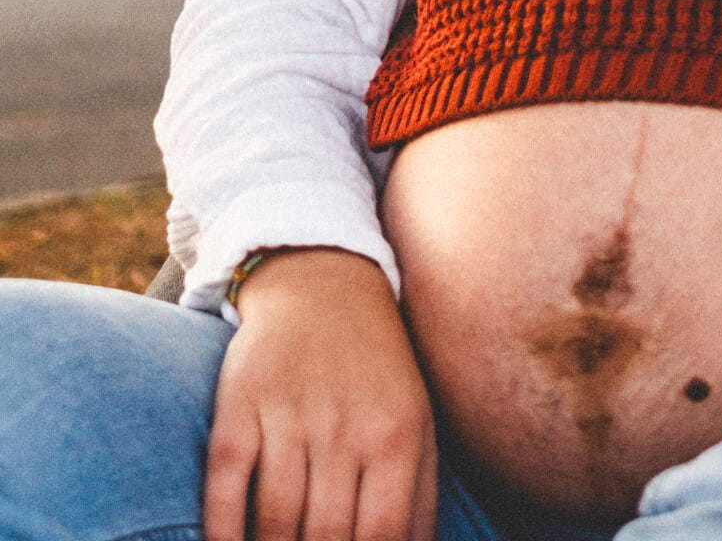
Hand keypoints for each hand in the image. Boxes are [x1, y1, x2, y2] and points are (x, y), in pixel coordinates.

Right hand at [204, 248, 436, 540]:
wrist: (322, 284)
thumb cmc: (376, 370)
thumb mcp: (416, 420)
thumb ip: (419, 496)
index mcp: (396, 434)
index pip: (384, 536)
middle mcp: (343, 425)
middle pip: (327, 538)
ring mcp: (287, 415)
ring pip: (276, 522)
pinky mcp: (238, 408)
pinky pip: (225, 488)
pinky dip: (223, 535)